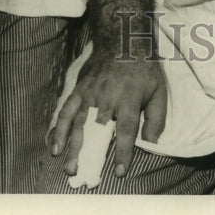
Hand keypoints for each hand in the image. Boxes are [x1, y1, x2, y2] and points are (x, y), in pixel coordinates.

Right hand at [50, 48, 166, 178]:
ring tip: (70, 167)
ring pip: (79, 123)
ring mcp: (90, 93)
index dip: (123, 151)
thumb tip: (151, 144)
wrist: (122, 38)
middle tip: (85, 176)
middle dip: (92, 154)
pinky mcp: (79, 89)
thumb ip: (156, 118)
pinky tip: (55, 145)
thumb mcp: (158, 89)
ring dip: (73, 147)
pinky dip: (59, 129)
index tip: (120, 172)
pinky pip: (66, 110)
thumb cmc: (144, 67)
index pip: (126, 130)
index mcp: (130, 98)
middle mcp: (108, 97)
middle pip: (98, 130)